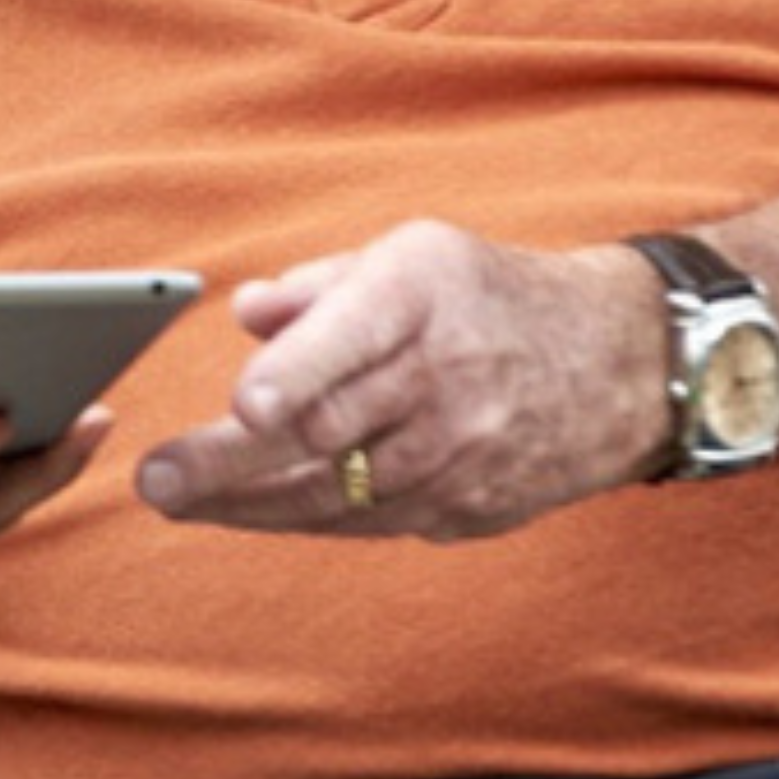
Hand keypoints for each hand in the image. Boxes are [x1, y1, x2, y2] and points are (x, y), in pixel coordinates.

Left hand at [133, 222, 663, 536]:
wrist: (621, 364)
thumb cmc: (485, 297)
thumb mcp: (412, 255)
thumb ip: (321, 287)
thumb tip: (245, 314)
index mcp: (424, 295)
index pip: (353, 338)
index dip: (297, 373)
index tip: (243, 405)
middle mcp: (446, 378)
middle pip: (328, 432)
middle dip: (232, 462)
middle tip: (157, 479)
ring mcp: (464, 453)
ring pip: (342, 494)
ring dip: (250, 505)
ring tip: (181, 500)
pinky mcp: (472, 507)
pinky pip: (375, 522)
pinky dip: (308, 519)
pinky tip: (249, 513)